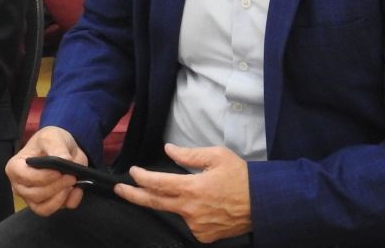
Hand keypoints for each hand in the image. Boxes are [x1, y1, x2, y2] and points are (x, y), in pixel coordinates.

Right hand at [5, 126, 86, 215]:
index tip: (58, 172)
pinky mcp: (45, 205)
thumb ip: (57, 147)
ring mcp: (31, 197)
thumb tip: (66, 160)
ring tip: (73, 184)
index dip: (41, 177)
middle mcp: (20, 185)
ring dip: (60, 198)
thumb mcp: (53, 137)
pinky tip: (77, 190)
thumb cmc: (50, 141)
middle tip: (72, 176)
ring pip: (43, 208)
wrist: (63, 150)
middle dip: (55, 187)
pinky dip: (68, 202)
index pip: (24, 177)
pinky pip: (55, 210)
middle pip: (35, 194)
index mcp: (15, 167)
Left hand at [116, 144, 252, 242]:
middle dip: (134, 195)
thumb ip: (189, 155)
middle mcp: (190, 210)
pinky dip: (191, 212)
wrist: (264, 204)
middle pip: (154, 202)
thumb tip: (168, 150)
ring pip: (175, 211)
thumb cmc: (242, 177)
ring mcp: (197, 225)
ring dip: (174, 202)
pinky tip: (206, 206)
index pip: (157, 183)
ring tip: (195, 192)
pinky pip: (190, 223)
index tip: (132, 171)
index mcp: (192, 188)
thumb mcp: (217, 156)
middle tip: (120, 190)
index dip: (141, 177)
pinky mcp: (204, 236)